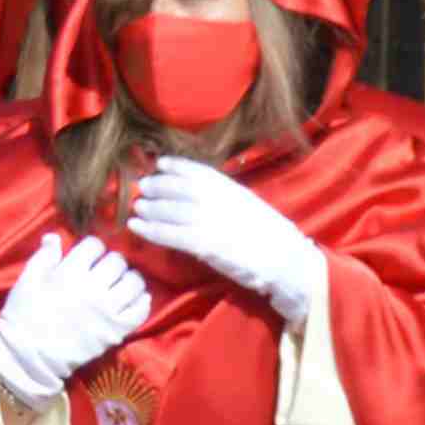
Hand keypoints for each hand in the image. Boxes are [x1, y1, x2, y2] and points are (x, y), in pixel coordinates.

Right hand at [0, 234, 153, 407]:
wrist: (29, 356)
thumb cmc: (23, 315)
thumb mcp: (27, 280)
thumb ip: (44, 256)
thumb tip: (55, 236)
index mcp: (70, 272)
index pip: (95, 245)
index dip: (92, 248)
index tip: (88, 257)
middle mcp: (93, 287)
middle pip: (117, 261)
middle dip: (112, 262)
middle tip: (106, 271)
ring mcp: (108, 310)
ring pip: (134, 283)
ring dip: (130, 279)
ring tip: (122, 284)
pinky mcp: (116, 330)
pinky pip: (141, 311)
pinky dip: (142, 302)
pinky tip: (136, 299)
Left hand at [128, 157, 328, 326]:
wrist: (288, 261)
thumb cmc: (270, 237)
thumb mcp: (249, 206)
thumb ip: (226, 199)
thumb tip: (200, 195)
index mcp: (233, 190)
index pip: (199, 172)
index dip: (177, 166)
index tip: (160, 163)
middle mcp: (221, 201)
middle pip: (180, 188)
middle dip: (158, 185)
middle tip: (142, 187)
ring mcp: (213, 222)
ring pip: (172, 210)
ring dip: (150, 207)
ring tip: (137, 207)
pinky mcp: (207, 245)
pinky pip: (172, 235)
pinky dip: (150, 230)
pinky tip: (136, 227)